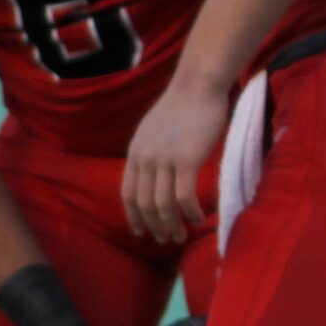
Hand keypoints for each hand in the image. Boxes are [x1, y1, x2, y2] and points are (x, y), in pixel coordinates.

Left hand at [123, 77, 226, 243]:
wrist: (197, 85)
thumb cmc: (183, 103)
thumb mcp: (154, 129)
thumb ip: (152, 150)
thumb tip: (157, 170)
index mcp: (136, 152)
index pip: (128, 193)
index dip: (133, 216)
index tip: (141, 231)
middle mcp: (145, 159)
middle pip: (143, 204)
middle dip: (153, 226)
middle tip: (165, 240)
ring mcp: (164, 161)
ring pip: (162, 205)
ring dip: (171, 225)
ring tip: (180, 236)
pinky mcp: (186, 160)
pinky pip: (183, 196)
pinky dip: (189, 212)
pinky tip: (197, 218)